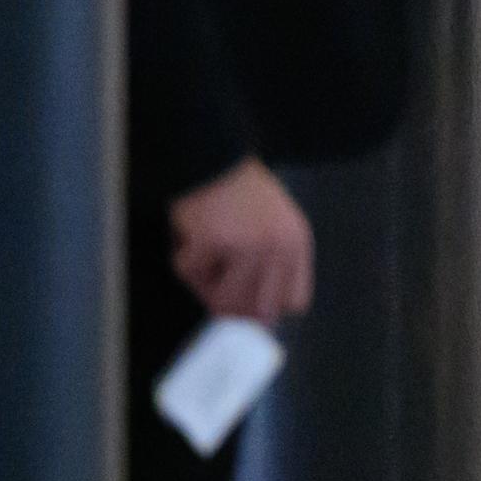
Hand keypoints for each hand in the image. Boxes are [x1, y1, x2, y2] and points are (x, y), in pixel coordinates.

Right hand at [170, 157, 313, 324]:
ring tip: (202, 254)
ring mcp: (249, 246)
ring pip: (222, 301)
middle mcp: (280, 248)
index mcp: (298, 245)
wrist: (213, 157)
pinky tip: (190, 234)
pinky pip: (189, 274)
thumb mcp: (272, 229)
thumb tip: (263, 322)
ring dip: (203, 284)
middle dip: (230, 304)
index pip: (294, 302)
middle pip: (257, 312)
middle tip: (212, 283)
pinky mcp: (216, 241)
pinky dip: (182, 258)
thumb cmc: (238, 195)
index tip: (244, 301)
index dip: (266, 307)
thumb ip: (271, 270)